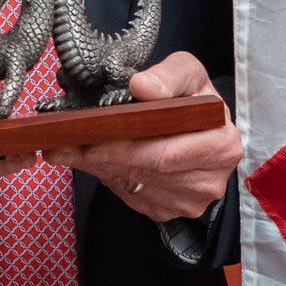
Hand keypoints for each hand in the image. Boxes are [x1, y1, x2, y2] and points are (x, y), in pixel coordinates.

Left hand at [43, 50, 240, 224]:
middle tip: (63, 144)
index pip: (166, 151)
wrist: (201, 131)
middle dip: (102, 155)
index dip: (125, 145)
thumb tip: (143, 86)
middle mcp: (210, 181)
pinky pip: (130, 197)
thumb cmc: (194, 100)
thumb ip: (170, 75)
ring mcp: (190, 201)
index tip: (91, 136)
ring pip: (133, 186)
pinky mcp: (169, 211)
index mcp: (221, 144)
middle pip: (146, 171)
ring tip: (71, 148)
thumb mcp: (189, 74)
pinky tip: (95, 160)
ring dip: (98, 167)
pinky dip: (107, 178)